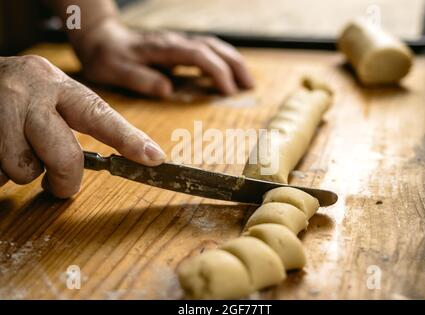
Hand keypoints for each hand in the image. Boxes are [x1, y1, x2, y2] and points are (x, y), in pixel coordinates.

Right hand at [0, 55, 165, 197]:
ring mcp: (0, 107)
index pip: (99, 115)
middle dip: (65, 180)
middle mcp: (30, 92)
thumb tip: (123, 155)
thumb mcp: (52, 96)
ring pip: (23, 170)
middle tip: (61, 185)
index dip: (128, 140)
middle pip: (64, 156)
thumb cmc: (22, 96)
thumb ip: (77, 122)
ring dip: (22, 172)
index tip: (154, 157)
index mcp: (58, 85)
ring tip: (16, 151)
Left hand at [72, 19, 253, 96]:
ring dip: (232, 61)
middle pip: (213, 47)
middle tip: (249, 86)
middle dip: (234, 65)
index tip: (228, 91)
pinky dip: (222, 60)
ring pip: (213, 46)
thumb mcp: (115, 70)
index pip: (199, 55)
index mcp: (163, 48)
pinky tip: (227, 73)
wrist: (100, 38)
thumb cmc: (106, 57)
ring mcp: (177, 42)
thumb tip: (167, 89)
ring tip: (247, 82)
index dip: (217, 71)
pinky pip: (206, 50)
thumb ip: (139, 79)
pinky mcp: (177, 47)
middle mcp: (174, 41)